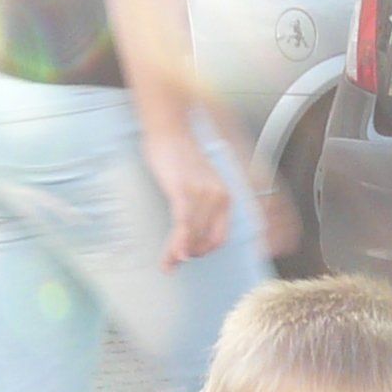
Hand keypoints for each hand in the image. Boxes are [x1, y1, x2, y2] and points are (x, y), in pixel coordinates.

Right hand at [147, 128, 232, 268]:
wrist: (170, 127)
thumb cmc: (180, 154)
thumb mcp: (198, 183)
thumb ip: (199, 206)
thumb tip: (188, 233)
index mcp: (225, 197)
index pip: (220, 237)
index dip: (205, 251)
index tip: (191, 256)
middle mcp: (218, 197)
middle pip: (206, 241)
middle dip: (190, 256)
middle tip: (173, 263)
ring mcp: (202, 194)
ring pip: (192, 236)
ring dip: (178, 254)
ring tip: (166, 264)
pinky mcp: (183, 190)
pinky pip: (183, 224)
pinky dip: (178, 242)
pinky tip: (174, 255)